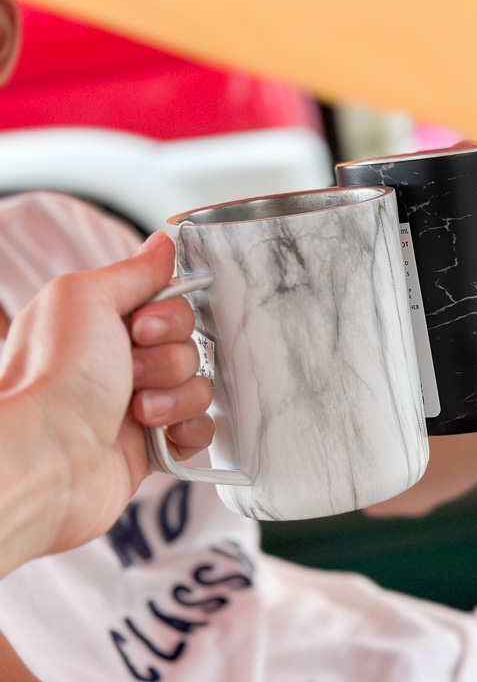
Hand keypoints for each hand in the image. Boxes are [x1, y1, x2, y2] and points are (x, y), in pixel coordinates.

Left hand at [0, 232, 213, 568]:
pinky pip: (202, 429)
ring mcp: (140, 406)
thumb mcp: (84, 299)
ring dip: (176, 397)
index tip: (141, 328)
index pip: (172, 306)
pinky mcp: (155, 447)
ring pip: (199, 387)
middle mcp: (121, 364)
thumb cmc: (55, 379)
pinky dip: (189, 429)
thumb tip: (163, 244)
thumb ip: (132, 271)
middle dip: (169, 360)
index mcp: (103, 326)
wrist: (47, 458)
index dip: (170, 317)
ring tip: (137, 412)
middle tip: (130, 372)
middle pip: (190, 347)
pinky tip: (163, 434)